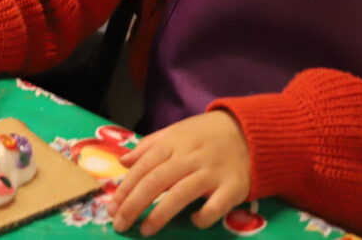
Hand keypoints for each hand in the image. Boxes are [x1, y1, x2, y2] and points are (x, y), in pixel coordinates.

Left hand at [108, 110, 250, 234]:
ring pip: (181, 193)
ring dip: (160, 214)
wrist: (249, 131)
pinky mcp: (233, 186)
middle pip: (156, 181)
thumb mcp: (175, 132)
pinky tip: (194, 221)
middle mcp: (190, 156)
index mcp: (173, 142)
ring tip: (145, 230)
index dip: (125, 188)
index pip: (143, 166)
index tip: (112, 207)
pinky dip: (204, 215)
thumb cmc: (206, 135)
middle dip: (134, 204)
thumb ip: (148, 146)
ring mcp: (212, 172)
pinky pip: (216, 205)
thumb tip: (123, 161)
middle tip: (120, 223)